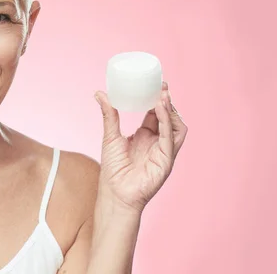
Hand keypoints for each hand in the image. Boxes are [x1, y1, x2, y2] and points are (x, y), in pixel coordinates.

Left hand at [94, 82, 187, 213]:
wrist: (114, 194)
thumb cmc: (112, 169)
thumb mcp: (110, 136)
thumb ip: (109, 114)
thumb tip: (99, 93)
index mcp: (146, 135)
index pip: (156, 112)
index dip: (157, 98)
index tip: (155, 83)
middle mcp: (158, 142)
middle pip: (169, 117)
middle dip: (167, 101)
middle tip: (161, 86)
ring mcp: (164, 151)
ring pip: (177, 126)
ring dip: (171, 110)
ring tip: (162, 95)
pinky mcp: (167, 160)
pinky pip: (171, 138)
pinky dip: (168, 122)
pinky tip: (160, 109)